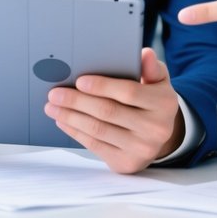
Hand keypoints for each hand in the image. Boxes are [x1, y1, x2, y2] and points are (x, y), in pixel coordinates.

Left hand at [44, 47, 183, 173]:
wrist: (161, 136)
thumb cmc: (153, 100)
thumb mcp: (158, 80)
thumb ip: (151, 67)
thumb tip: (144, 54)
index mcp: (164, 103)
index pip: (129, 92)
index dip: (102, 86)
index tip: (79, 81)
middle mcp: (155, 129)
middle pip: (108, 112)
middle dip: (78, 101)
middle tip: (55, 93)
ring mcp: (141, 149)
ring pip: (98, 130)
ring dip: (71, 117)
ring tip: (52, 106)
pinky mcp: (126, 163)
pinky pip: (95, 146)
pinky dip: (76, 132)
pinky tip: (63, 121)